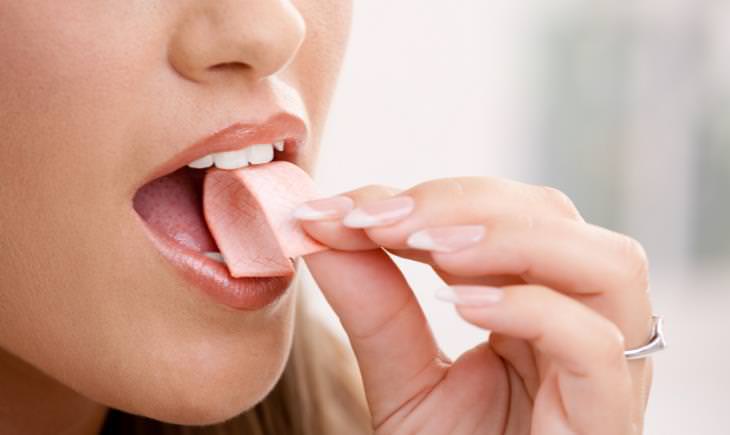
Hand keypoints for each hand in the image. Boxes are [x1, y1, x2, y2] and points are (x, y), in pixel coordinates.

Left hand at [296, 176, 653, 434]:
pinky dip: (528, 309)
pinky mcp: (607, 420)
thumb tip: (321, 226)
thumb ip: (373, 306)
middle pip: (554, 217)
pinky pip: (596, 346)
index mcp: (540, 303)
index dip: (428, 197)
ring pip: (605, 262)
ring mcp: (608, 370)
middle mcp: (585, 322)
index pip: (503, 214)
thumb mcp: (403, 377)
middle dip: (459, 203)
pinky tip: (460, 306)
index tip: (343, 208)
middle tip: (376, 219)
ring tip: (423, 246)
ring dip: (505, 236)